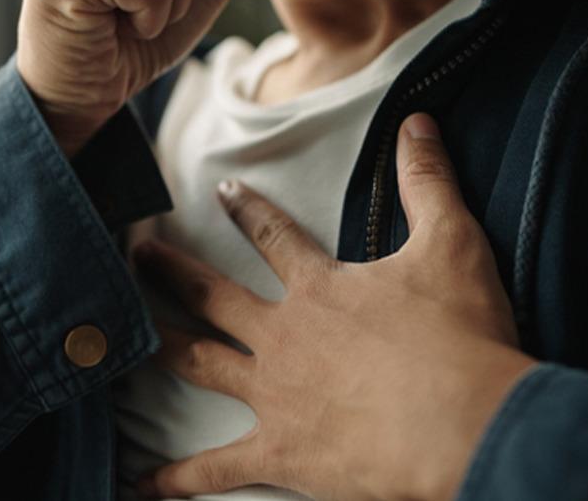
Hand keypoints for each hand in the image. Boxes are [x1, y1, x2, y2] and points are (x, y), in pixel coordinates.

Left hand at [133, 114, 537, 500]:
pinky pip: (216, 469)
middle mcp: (283, 337)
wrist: (466, 424)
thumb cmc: (461, 337)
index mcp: (319, 289)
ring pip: (199, 364)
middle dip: (171, 272)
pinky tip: (141, 487)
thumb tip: (418, 122)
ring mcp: (274, 395)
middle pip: (212, 297)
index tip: (221, 190)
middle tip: (135, 253)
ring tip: (121, 340)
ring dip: (160, 347)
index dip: (248, 209)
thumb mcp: (453, 245)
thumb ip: (429, 182)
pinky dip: (177, 480)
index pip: (274, 236)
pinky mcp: (279, 453)